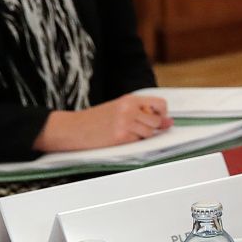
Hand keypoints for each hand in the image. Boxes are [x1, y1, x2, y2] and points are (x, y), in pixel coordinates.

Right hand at [34, 93, 171, 151]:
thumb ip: (143, 113)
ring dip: (141, 136)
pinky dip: (131, 142)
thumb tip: (169, 122)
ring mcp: (125, 123)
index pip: (160, 104)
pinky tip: (118, 138)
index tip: (155, 118)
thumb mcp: (119, 109)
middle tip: (132, 128)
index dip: (162, 113)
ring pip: (149, 133)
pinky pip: (138, 141)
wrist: (72, 128)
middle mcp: (129, 109)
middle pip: (156, 121)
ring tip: (124, 132)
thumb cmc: (95, 119)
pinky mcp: (121, 136)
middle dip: (150, 127)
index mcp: (129, 99)